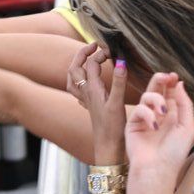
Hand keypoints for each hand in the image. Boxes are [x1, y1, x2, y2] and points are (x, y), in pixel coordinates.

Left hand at [67, 43, 126, 161]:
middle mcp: (86, 93)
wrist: (108, 148)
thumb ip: (119, 82)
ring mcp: (86, 101)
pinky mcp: (89, 107)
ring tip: (87, 58)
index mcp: (92, 89)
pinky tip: (86, 82)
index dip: (101, 54)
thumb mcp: (118, 103)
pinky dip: (79, 81)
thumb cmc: (113, 128)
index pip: (91, 64)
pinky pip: (77, 90)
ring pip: (72, 79)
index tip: (113, 51)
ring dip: (77, 66)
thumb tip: (120, 61)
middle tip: (94, 45)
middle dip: (82, 54)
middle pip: (75, 68)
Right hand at [125, 72, 193, 173]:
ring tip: (163, 112)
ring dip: (157, 99)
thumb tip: (179, 83)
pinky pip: (139, 109)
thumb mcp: (187, 126)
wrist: (158, 169)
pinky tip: (154, 127)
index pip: (171, 92)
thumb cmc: (174, 153)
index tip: (174, 76)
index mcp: (173, 114)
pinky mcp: (133, 124)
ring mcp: (145, 118)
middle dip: (160, 80)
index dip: (172, 82)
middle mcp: (159, 114)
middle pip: (156, 89)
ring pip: (147, 96)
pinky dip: (148, 114)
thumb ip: (185, 104)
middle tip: (165, 77)